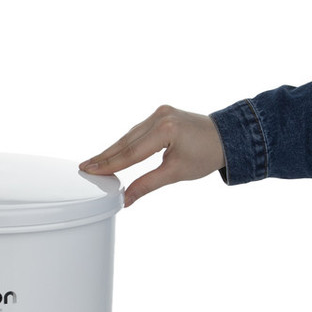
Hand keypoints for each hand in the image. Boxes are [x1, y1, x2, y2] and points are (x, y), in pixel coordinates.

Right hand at [79, 105, 224, 205]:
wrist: (227, 138)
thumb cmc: (207, 155)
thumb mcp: (175, 173)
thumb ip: (146, 185)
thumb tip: (126, 199)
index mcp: (165, 130)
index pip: (130, 153)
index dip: (109, 165)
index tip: (91, 171)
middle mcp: (160, 117)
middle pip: (125, 142)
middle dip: (105, 156)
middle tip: (84, 167)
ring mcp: (160, 113)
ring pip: (129, 136)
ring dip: (112, 150)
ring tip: (94, 162)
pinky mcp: (161, 114)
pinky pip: (136, 131)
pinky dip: (125, 143)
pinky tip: (112, 152)